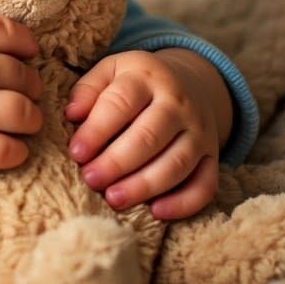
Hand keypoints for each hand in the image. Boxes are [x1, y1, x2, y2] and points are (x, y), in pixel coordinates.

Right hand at [0, 5, 42, 190]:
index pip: (11, 34)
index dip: (27, 43)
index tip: (29, 52)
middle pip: (23, 75)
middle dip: (31, 82)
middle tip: (27, 89)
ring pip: (25, 113)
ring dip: (32, 116)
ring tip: (27, 119)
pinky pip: (8, 151)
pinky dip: (18, 150)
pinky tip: (14, 146)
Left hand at [64, 48, 231, 219]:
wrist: (190, 81)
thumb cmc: (135, 81)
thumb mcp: (110, 71)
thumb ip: (88, 90)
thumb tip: (71, 115)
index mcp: (147, 76)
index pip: (121, 102)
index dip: (97, 129)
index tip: (76, 152)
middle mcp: (178, 103)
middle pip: (149, 136)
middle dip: (117, 162)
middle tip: (90, 180)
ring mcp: (199, 131)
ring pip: (176, 163)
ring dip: (144, 186)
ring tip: (113, 199)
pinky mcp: (212, 156)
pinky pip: (205, 185)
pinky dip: (184, 202)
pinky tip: (156, 212)